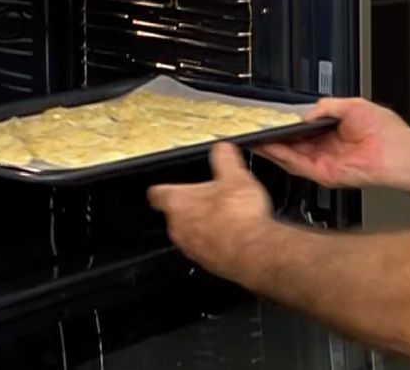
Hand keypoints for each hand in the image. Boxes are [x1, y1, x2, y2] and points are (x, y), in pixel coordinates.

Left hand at [148, 142, 272, 279]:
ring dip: (203, 224)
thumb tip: (222, 147)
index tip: (167, 184)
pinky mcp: (205, 262)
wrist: (252, 251)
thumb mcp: (235, 175)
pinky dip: (215, 240)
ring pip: (189, 231)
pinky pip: (204, 248)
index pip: (157, 193)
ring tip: (225, 215)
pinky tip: (233, 233)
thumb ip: (224, 157)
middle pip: (175, 213)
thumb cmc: (239, 216)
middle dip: (190, 205)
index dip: (162, 187)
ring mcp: (190, 247)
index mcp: (178, 202)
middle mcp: (178, 227)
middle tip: (210, 196)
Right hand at [254, 97, 409, 190]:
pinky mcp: (325, 174)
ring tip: (256, 140)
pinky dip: (283, 158)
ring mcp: (325, 162)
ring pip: (291, 156)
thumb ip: (326, 107)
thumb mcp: (352, 105)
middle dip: (273, 138)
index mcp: (333, 131)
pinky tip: (271, 148)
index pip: (302, 129)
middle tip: (255, 131)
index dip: (285, 125)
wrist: (400, 153)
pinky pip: (299, 166)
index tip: (269, 119)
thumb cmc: (386, 131)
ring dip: (272, 149)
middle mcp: (327, 148)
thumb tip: (306, 113)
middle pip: (292, 144)